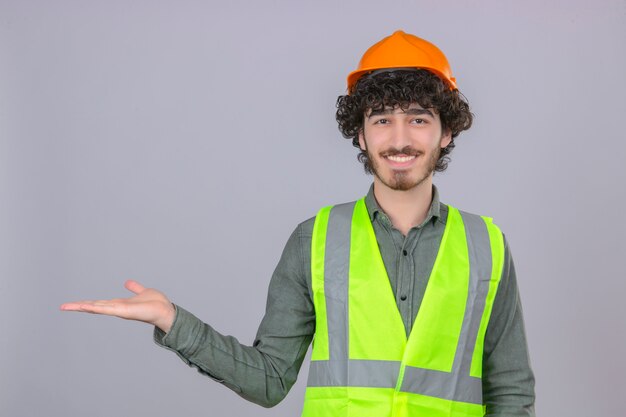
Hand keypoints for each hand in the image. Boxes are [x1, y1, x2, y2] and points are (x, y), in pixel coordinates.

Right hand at [60, 280, 175, 332]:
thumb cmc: (156, 304)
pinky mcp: (123, 312)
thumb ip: (134, 288)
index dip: (86, 303)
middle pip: (94, 306)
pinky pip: (107, 309)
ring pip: (97, 307)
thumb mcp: (142, 292)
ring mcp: (119, 311)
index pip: (99, 303)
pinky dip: (95, 308)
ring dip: (82, 307)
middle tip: (63, 306)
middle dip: (78, 306)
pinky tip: (85, 307)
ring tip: (68, 306)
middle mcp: (117, 308)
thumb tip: (127, 282)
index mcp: (119, 304)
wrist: (165, 311)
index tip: (74, 303)